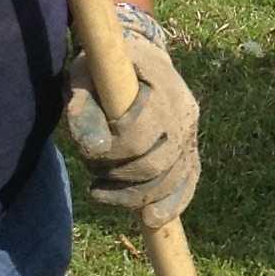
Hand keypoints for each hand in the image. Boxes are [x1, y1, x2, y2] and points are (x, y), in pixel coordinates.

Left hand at [66, 5, 200, 228]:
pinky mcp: (190, 149)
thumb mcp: (84, 76)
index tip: (89, 153)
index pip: (139, 135)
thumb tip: (94, 146)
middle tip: (94, 177)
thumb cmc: (103, 68)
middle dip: (119, 177)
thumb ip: (83, 107)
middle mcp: (184, 112)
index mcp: (162, 86)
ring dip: (134, 194)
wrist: (135, 58)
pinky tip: (150, 218)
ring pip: (172, 178)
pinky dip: (171, 203)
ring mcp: (191, 132)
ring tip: (103, 190)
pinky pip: (188, 182)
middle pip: (156, 163)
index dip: (112, 151)